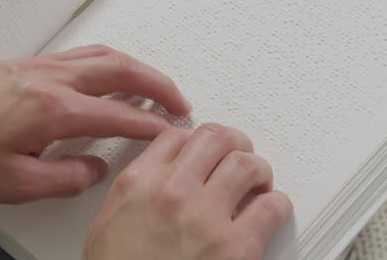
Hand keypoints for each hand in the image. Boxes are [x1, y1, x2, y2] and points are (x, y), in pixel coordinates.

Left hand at [0, 44, 191, 203]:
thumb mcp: (10, 183)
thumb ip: (63, 178)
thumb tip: (93, 170)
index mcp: (52, 109)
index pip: (119, 114)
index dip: (152, 126)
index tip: (172, 133)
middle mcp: (49, 78)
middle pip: (120, 70)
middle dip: (157, 84)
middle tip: (179, 102)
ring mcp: (36, 67)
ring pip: (101, 55)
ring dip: (134, 68)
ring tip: (152, 86)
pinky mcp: (22, 66)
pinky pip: (80, 55)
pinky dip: (107, 62)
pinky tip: (105, 76)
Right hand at [85, 124, 291, 259]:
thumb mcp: (110, 221)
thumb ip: (137, 191)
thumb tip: (159, 179)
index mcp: (138, 184)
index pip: (175, 137)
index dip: (194, 140)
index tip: (201, 151)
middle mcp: (172, 192)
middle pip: (215, 138)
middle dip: (232, 143)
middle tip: (238, 154)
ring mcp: (206, 217)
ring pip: (247, 164)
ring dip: (258, 170)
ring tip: (258, 182)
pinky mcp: (236, 248)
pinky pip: (270, 207)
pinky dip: (277, 205)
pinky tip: (271, 210)